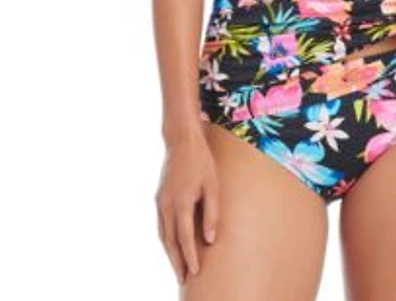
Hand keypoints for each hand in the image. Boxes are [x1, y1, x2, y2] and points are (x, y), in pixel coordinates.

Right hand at [155, 128, 219, 284]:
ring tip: (178, 268)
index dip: (189, 256)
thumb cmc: (202, 162)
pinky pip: (161, 225)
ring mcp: (160, 202)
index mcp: (181, 202)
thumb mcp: (213, 185)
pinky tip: (172, 245)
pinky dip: (166, 239)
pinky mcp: (159, 198)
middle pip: (170, 241)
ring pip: (163, 235)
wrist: (181, 141)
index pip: (184, 238)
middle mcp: (166, 205)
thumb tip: (210, 239)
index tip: (195, 272)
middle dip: (177, 261)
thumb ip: (212, 213)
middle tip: (184, 279)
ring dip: (170, 253)